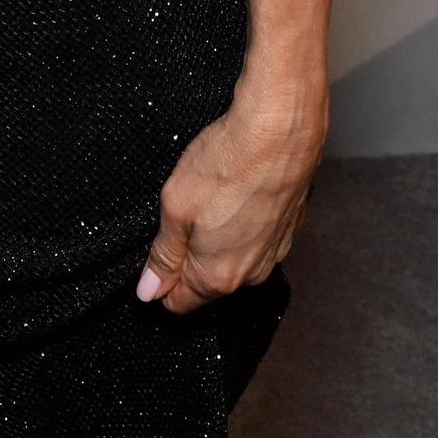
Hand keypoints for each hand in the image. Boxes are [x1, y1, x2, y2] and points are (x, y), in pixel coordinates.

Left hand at [136, 83, 324, 315]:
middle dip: (187, 257)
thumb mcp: (175, 207)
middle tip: (179, 214)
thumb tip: (149, 291)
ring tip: (208, 198)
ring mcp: (273, 253)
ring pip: (231, 259)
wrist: (280, 134)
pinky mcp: (287, 230)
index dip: (160, 281)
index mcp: (218, 277)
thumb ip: (164, 254)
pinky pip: (253, 239)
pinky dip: (240, 223)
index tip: (154, 252)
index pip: (180, 303)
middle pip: (206, 282)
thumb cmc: (227, 166)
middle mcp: (251, 274)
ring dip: (214, 239)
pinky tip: (233, 194)